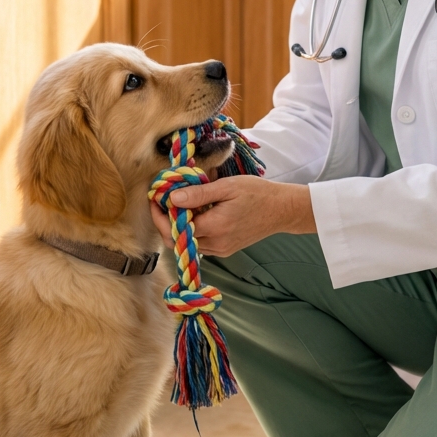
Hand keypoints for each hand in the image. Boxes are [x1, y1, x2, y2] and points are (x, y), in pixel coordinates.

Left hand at [149, 175, 314, 257]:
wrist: (282, 210)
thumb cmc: (257, 193)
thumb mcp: (227, 187)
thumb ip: (199, 194)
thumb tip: (172, 198)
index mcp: (215, 227)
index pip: (176, 229)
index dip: (160, 216)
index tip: (154, 199)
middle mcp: (216, 244)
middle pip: (178, 242)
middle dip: (165, 223)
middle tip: (162, 202)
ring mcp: (221, 249)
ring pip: (188, 244)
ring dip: (179, 227)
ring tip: (180, 204)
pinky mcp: (225, 250)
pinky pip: (200, 244)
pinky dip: (192, 230)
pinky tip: (196, 213)